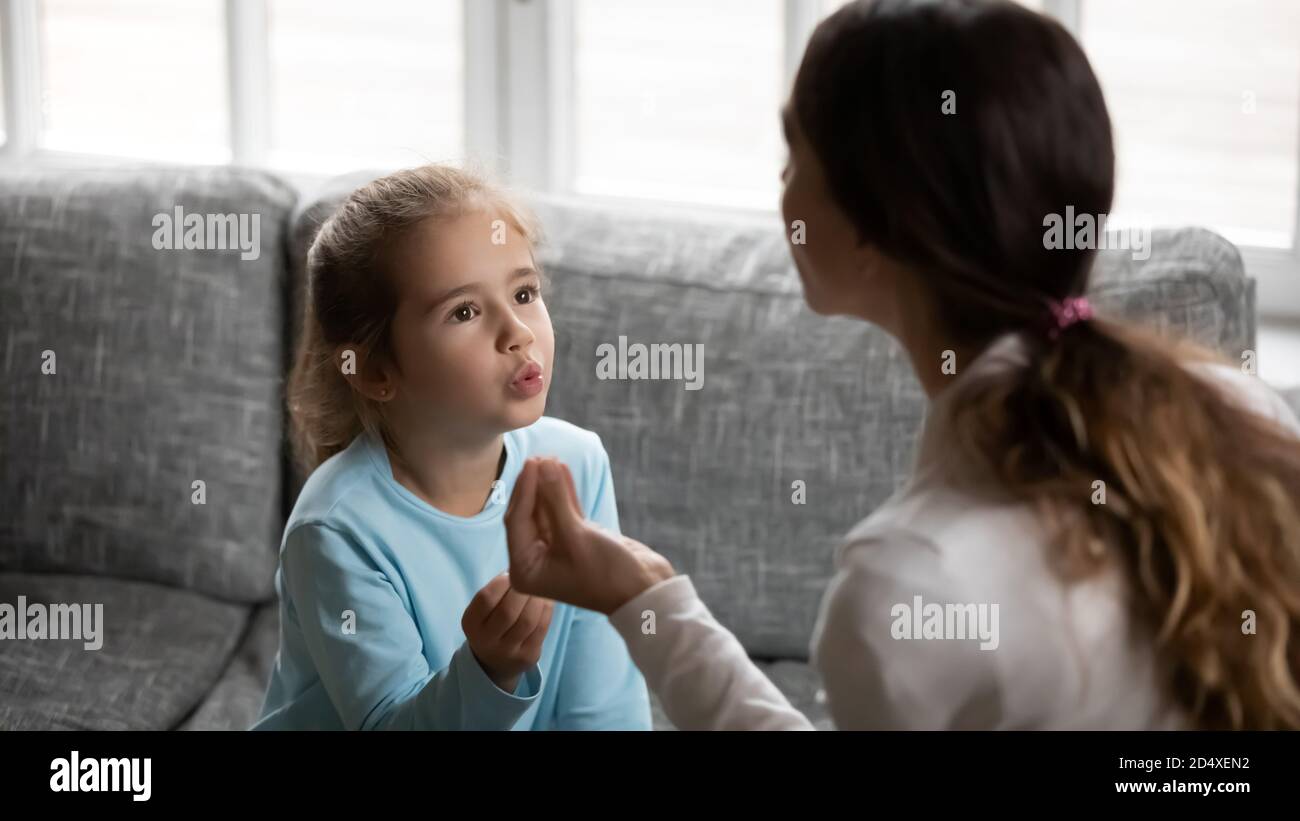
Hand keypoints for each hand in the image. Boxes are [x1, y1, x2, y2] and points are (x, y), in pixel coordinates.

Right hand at [461, 572, 553, 693]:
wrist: (495, 662)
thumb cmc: (491, 622)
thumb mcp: (483, 610)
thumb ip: (496, 590)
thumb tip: (521, 564)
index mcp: (471, 624)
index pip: (485, 599)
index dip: (501, 582)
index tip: (511, 572)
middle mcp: (486, 641)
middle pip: (508, 611)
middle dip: (522, 590)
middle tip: (531, 577)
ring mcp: (508, 651)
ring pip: (527, 621)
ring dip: (537, 598)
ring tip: (540, 586)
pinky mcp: (528, 656)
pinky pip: (541, 629)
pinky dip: (547, 609)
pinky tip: (547, 599)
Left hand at [504, 456, 674, 614]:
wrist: (645, 590)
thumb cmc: (607, 573)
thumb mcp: (576, 535)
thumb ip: (556, 499)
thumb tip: (543, 464)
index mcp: (525, 570)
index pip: (517, 522)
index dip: (525, 490)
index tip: (533, 463)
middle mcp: (536, 561)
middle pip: (528, 514)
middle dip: (534, 486)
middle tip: (539, 457)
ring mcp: (556, 549)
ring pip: (546, 510)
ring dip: (549, 485)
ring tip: (551, 459)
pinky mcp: (576, 539)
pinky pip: (564, 511)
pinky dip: (564, 492)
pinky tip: (563, 469)